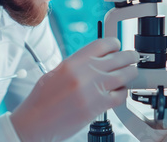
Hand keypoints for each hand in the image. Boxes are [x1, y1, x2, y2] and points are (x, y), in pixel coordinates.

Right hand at [10, 37, 138, 141]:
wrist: (34, 123)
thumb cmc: (41, 100)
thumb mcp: (56, 73)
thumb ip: (77, 64)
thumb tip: (96, 60)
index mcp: (73, 62)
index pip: (102, 44)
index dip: (114, 43)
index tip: (118, 46)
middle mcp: (84, 73)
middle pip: (118, 57)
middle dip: (129, 57)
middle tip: (133, 58)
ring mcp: (92, 90)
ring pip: (124, 75)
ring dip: (131, 73)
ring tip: (132, 72)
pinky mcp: (97, 107)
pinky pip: (120, 96)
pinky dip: (123, 92)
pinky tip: (120, 91)